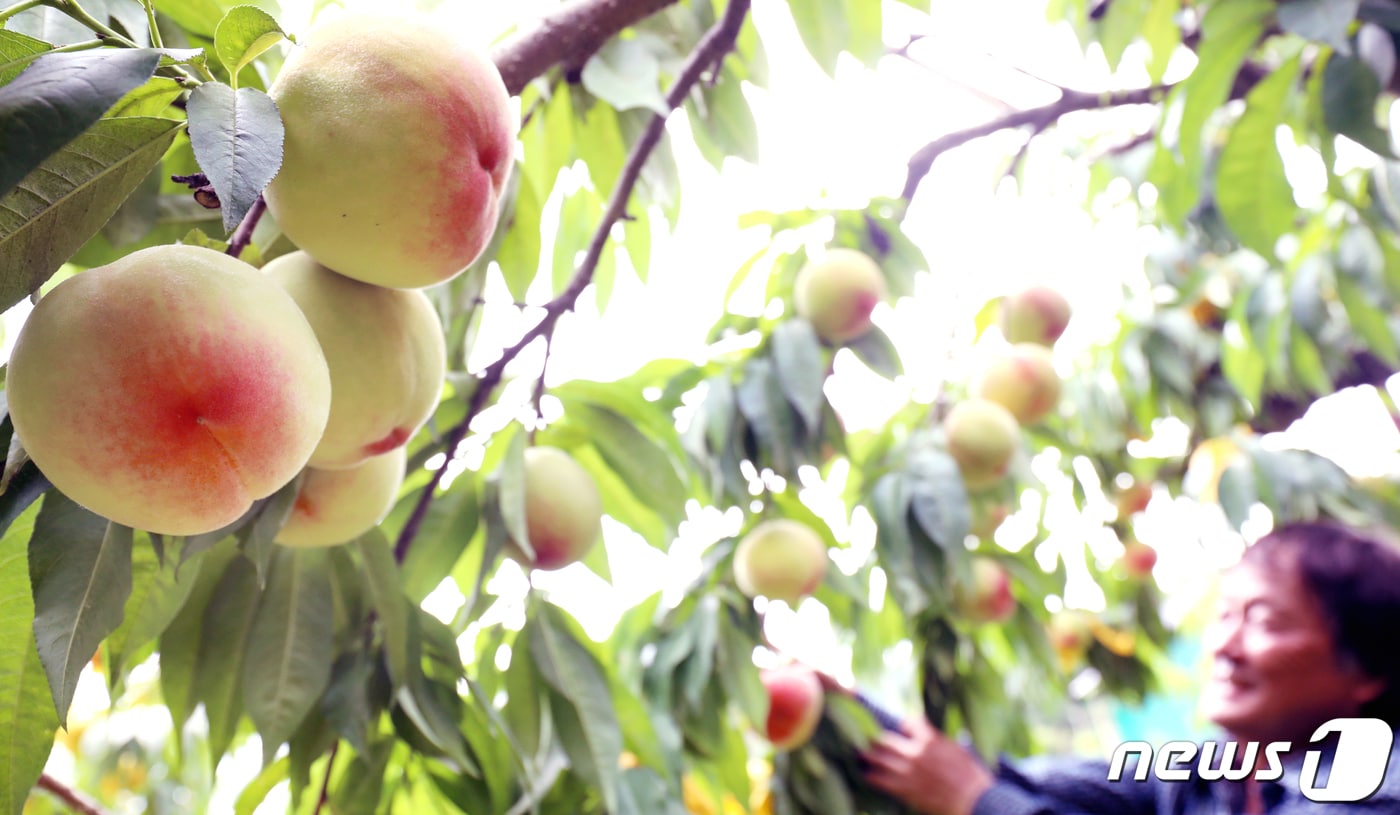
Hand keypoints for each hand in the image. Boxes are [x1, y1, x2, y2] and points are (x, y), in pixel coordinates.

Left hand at [861, 716, 994, 814]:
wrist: (974, 801)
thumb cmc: (971, 777)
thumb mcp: (958, 750)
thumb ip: (939, 741)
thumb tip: (929, 736)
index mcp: (930, 740)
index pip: (908, 722)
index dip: (903, 725)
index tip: (901, 727)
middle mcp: (916, 753)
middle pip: (886, 739)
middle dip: (877, 739)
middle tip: (870, 739)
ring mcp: (909, 772)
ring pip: (878, 759)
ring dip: (869, 756)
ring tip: (862, 754)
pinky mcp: (906, 790)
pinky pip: (881, 781)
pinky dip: (871, 777)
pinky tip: (867, 775)